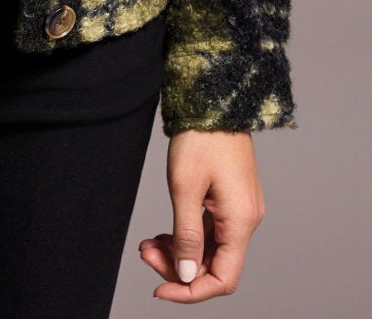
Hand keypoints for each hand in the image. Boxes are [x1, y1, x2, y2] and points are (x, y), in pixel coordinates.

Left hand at [139, 131, 265, 301]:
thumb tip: (186, 275)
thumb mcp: (185, 188)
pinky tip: (164, 233)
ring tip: (148, 243)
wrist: (213, 99)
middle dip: (178, 266)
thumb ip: (186, 235)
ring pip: (209, 248)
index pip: (222, 279)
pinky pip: (210, 230)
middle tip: (144, 252)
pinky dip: (187, 235)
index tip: (159, 288)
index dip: (190, 291)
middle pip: (213, 265)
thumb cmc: (200, 139)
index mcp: (240, 222)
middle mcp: (245, 220)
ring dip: (179, 251)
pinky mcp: (230, 199)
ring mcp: (239, 209)